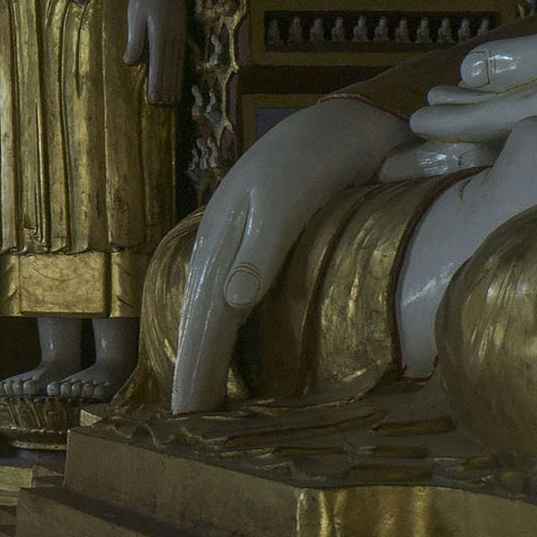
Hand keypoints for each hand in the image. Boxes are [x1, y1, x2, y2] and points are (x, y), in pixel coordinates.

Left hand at [123, 0, 183, 104]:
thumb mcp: (134, 15)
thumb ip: (135, 40)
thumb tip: (131, 62)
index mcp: (160, 33)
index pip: (158, 64)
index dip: (156, 83)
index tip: (154, 99)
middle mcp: (173, 35)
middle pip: (169, 67)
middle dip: (166, 86)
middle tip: (162, 103)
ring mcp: (179, 32)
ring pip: (177, 62)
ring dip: (174, 80)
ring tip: (172, 97)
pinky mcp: (181, 28)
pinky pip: (181, 53)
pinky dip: (179, 68)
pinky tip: (178, 76)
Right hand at [166, 98, 413, 413]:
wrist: (352, 120)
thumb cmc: (319, 156)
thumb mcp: (288, 197)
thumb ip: (261, 250)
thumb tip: (229, 303)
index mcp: (221, 234)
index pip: (203, 314)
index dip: (195, 362)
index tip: (185, 410)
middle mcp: (224, 243)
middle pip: (201, 314)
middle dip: (192, 364)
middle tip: (184, 416)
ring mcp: (242, 242)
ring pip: (213, 306)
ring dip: (205, 348)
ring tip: (198, 390)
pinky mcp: (266, 242)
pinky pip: (234, 294)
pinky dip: (226, 325)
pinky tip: (228, 337)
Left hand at [411, 0, 536, 145]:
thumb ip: (521, 62)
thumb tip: (466, 73)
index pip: (482, 127)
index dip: (445, 123)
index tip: (411, 124)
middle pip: (499, 130)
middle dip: (459, 122)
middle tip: (421, 118)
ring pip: (522, 122)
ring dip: (484, 113)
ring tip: (449, 101)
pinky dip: (520, 106)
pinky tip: (509, 96)